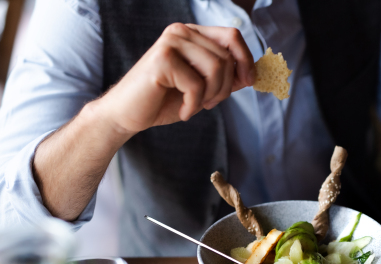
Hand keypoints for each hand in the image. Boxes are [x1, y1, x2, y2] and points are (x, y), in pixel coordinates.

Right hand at [95, 23, 255, 137]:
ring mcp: (170, 43)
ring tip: (195, 106)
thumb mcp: (202, 88)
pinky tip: (182, 111)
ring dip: (211, 96)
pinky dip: (193, 106)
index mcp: (191, 34)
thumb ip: (225, 77)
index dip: (246, 60)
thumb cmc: (163, 101)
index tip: (248, 82)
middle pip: (226, 57)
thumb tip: (253, 73)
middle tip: (207, 104)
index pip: (232, 36)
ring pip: (216, 69)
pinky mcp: (162, 59)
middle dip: (224, 88)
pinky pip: (197, 85)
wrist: (126, 114)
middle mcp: (181, 32)